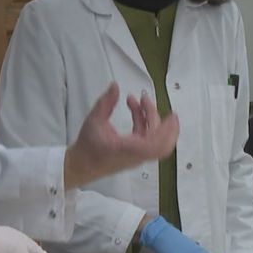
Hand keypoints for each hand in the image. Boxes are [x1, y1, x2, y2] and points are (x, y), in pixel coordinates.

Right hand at [64, 83, 180, 188]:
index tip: (172, 115)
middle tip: (158, 102)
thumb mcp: (94, 121)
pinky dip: (144, 122)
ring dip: (150, 117)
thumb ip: (106, 102)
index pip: (156, 144)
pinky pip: (147, 137)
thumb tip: (115, 86)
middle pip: (161, 139)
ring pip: (154, 137)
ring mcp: (138, 155)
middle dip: (162, 119)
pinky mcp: (135, 153)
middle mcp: (137, 154)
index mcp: (129, 149)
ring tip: (139, 99)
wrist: (80, 166)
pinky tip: (134, 108)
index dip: (168, 131)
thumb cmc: (86, 147)